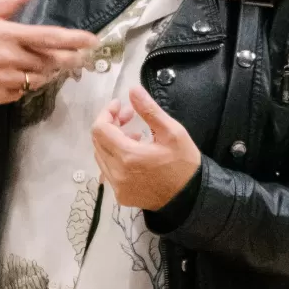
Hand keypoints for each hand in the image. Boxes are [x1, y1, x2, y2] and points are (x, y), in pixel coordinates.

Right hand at [0, 0, 97, 106]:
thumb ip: (13, 0)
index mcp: (7, 34)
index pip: (49, 37)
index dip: (73, 39)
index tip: (92, 40)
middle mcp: (9, 58)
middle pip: (50, 62)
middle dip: (69, 59)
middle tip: (79, 57)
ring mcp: (4, 79)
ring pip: (40, 79)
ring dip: (50, 73)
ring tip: (53, 66)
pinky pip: (22, 92)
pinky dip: (28, 85)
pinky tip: (27, 77)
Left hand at [91, 86, 201, 210]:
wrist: (191, 198)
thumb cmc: (184, 163)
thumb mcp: (172, 132)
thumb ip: (149, 110)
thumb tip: (132, 90)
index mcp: (128, 156)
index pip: (100, 129)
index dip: (107, 113)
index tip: (120, 105)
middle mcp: (116, 173)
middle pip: (97, 141)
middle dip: (110, 124)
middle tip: (129, 116)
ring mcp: (117, 187)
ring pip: (101, 156)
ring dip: (111, 140)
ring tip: (135, 134)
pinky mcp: (121, 196)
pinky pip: (108, 171)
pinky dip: (115, 157)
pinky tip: (134, 153)